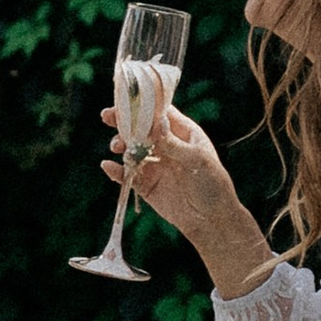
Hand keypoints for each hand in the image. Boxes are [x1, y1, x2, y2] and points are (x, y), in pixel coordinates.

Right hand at [102, 92, 275, 299]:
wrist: (211, 220)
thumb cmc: (212, 185)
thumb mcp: (197, 160)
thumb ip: (174, 143)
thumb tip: (156, 123)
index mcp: (182, 133)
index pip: (160, 112)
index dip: (143, 105)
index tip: (126, 100)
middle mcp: (166, 145)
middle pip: (140, 128)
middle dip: (123, 122)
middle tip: (107, 117)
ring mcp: (155, 165)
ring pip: (131, 150)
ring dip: (120, 145)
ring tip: (117, 147)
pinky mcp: (146, 185)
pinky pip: (128, 175)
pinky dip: (117, 171)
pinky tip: (109, 166)